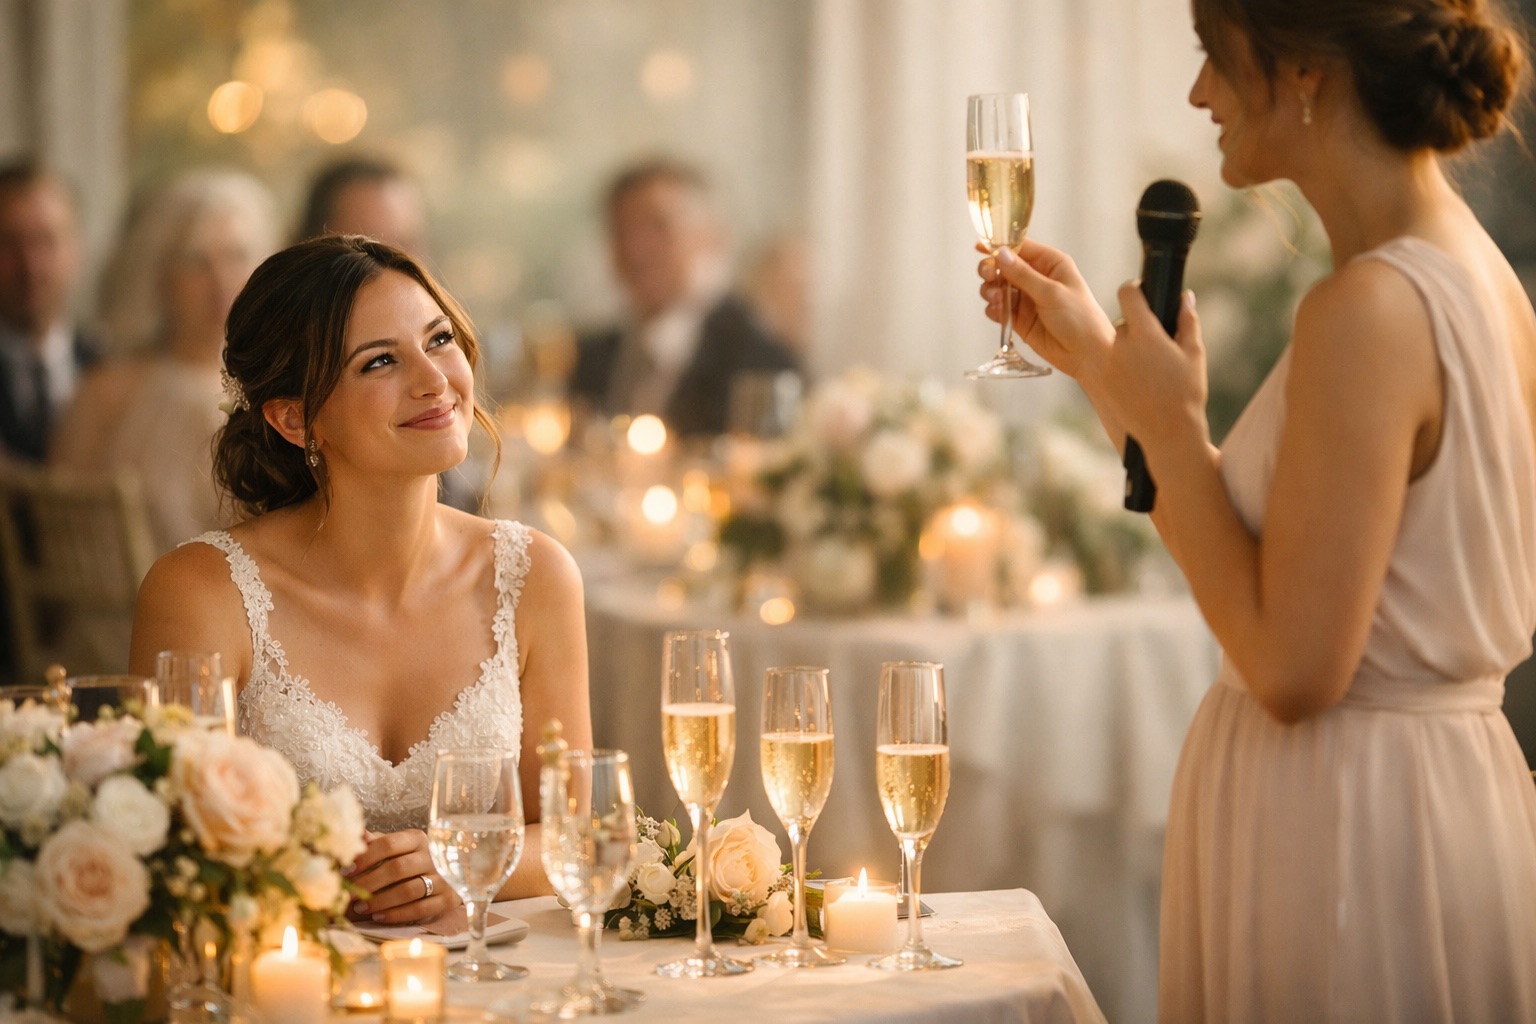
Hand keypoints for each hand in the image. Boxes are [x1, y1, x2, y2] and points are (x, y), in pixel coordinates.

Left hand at [346, 830, 458, 925]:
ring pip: (409, 891)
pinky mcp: (447, 899)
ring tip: (360, 908)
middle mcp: (433, 856)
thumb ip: (375, 843)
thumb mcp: (394, 849)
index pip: (389, 844)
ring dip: (380, 901)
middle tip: (349, 895)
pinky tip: (378, 917)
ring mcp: (443, 878)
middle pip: (397, 868)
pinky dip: (396, 914)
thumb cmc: (409, 861)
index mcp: (417, 839)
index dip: (365, 858)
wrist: (445, 878)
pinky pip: (420, 909)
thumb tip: (357, 834)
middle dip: (369, 883)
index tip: (346, 871)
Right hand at [977, 238, 1115, 380]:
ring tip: (997, 299)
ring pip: (998, 287)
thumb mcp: (1052, 293)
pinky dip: (994, 309)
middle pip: (1004, 266)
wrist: (1087, 355)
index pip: (1020, 247)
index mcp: (1050, 264)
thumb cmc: (1080, 319)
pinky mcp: (1019, 319)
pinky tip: (998, 312)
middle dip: (992, 270)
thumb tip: (1001, 254)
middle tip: (988, 276)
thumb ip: (1023, 274)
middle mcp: (1037, 278)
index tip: (980, 247)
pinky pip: (999, 309)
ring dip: (991, 291)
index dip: (1000, 246)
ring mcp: (1026, 298)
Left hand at [1105, 281, 1208, 449]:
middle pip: (1123, 320)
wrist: (1167, 432)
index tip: (1141, 292)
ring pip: (1115, 341)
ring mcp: (1108, 364)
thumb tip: (1186, 297)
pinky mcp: (1103, 380)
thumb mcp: (1194, 354)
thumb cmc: (1186, 393)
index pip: (1127, 294)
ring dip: (1127, 344)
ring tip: (1149, 365)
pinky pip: (1109, 360)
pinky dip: (1120, 362)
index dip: (1134, 289)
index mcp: (1145, 335)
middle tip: (1156, 341)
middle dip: (1138, 325)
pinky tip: (1139, 377)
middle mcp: (1121, 346)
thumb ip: (1188, 321)